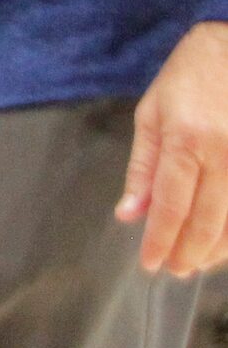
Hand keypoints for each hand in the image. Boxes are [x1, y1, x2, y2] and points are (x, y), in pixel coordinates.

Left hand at [122, 20, 227, 276]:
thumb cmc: (189, 77)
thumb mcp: (151, 114)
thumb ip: (142, 168)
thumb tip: (129, 214)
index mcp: (186, 140)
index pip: (171, 205)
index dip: (160, 240)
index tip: (149, 264)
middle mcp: (225, 154)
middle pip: (207, 220)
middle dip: (188, 253)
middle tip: (174, 270)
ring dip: (218, 250)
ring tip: (198, 264)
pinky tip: (226, 244)